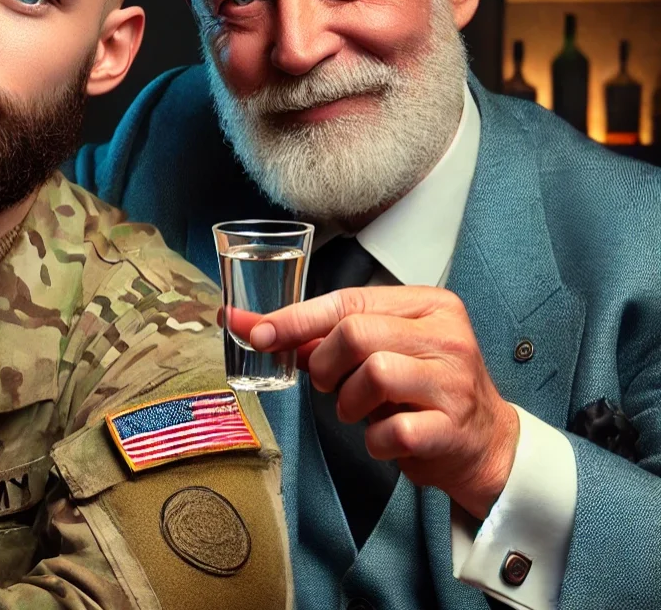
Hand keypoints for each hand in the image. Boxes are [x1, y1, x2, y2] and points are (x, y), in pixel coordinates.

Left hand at [245, 286, 519, 518]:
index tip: (258, 333)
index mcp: (427, 305)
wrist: (486, 444)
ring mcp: (453, 381)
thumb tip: (260, 329)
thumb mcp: (384, 351)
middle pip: (355, 333)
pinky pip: (392, 430)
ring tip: (360, 411)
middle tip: (327, 384)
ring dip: (348, 402)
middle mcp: (445, 335)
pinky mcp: (453, 427)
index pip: (349, 300)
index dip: (296, 318)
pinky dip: (374, 440)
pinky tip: (384, 438)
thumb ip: (327, 338)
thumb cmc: (424, 391)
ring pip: (373, 374)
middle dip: (324, 364)